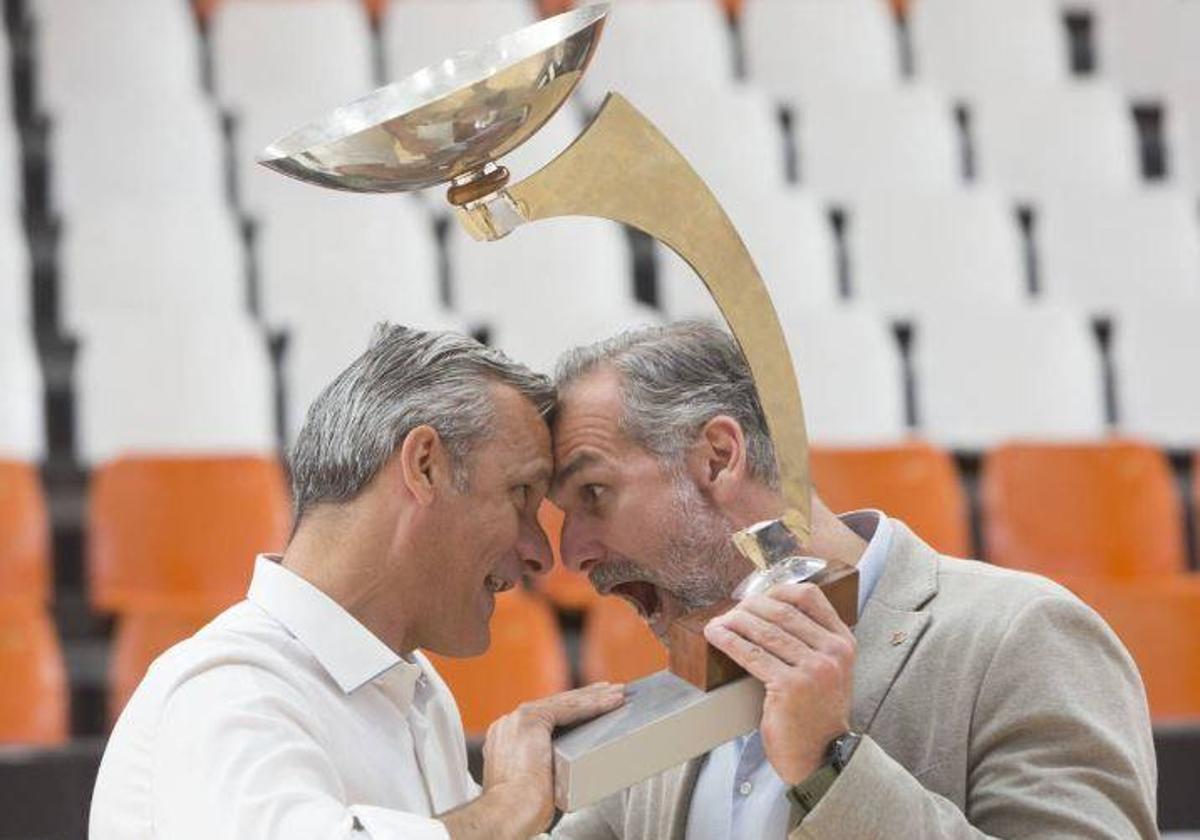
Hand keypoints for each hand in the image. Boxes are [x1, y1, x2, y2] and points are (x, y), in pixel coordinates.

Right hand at [446, 682, 624, 838]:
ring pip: (564, 703)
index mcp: (506, 739)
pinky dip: (593, 704)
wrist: (510, 812)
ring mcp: (518, 719)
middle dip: (585, 699)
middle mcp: (509, 724)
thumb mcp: (534, 783)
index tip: (591, 709)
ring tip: (618, 694)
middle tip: (609, 694)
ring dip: (594, 697)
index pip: (545, 719)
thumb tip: (570, 773)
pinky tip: (612, 701)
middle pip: (555, 706)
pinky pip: (569, 707)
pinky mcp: (531, 719)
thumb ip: (545, 769)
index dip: (571, 712)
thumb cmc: (523, 810)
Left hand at [703, 583, 854, 784]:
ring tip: (719, 622)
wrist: (820, 755)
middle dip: (750, 607)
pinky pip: (752, 654)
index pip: (810, 597)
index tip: (757, 594)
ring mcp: (813, 669)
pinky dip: (729, 641)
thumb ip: (811, 641)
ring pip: (765, 631)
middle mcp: (833, 652)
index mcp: (843, 642)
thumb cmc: (816, 713)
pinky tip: (716, 636)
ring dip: (735, 622)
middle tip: (731, 611)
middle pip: (782, 612)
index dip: (778, 589)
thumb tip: (768, 610)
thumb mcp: (828, 670)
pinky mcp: (790, 686)